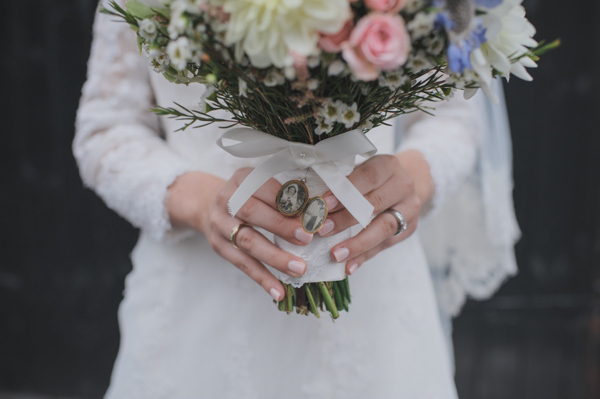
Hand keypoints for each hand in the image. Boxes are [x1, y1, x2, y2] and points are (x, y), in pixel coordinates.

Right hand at [167, 169, 313, 300]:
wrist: (208, 205)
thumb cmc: (249, 196)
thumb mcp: (262, 185)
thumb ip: (287, 193)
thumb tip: (323, 209)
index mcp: (242, 178)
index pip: (265, 187)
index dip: (288, 200)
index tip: (311, 212)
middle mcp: (227, 199)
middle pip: (253, 213)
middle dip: (282, 226)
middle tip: (307, 239)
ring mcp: (220, 224)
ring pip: (247, 242)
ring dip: (275, 257)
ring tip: (300, 269)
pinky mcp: (219, 247)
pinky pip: (242, 264)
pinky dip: (262, 279)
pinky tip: (278, 292)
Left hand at [319, 151, 431, 274]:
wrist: (406, 183)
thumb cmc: (372, 177)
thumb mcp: (360, 170)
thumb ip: (342, 182)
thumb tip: (312, 202)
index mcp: (388, 165)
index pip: (367, 177)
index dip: (345, 191)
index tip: (324, 204)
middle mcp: (403, 185)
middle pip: (375, 204)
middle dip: (346, 219)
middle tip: (323, 230)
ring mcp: (409, 208)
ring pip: (384, 228)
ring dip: (357, 244)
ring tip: (336, 255)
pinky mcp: (408, 229)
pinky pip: (384, 245)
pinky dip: (364, 256)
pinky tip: (349, 266)